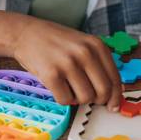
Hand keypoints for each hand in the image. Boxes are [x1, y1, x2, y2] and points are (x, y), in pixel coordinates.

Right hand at [6, 16, 122, 110]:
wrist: (25, 33)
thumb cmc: (55, 42)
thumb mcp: (82, 44)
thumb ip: (98, 64)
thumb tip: (114, 94)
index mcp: (96, 45)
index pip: (114, 78)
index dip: (115, 96)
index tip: (113, 106)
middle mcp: (85, 53)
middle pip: (103, 92)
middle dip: (97, 100)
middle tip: (87, 96)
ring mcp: (68, 63)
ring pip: (85, 98)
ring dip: (77, 98)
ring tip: (68, 86)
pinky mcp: (52, 74)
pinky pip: (66, 100)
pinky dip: (63, 98)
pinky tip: (57, 86)